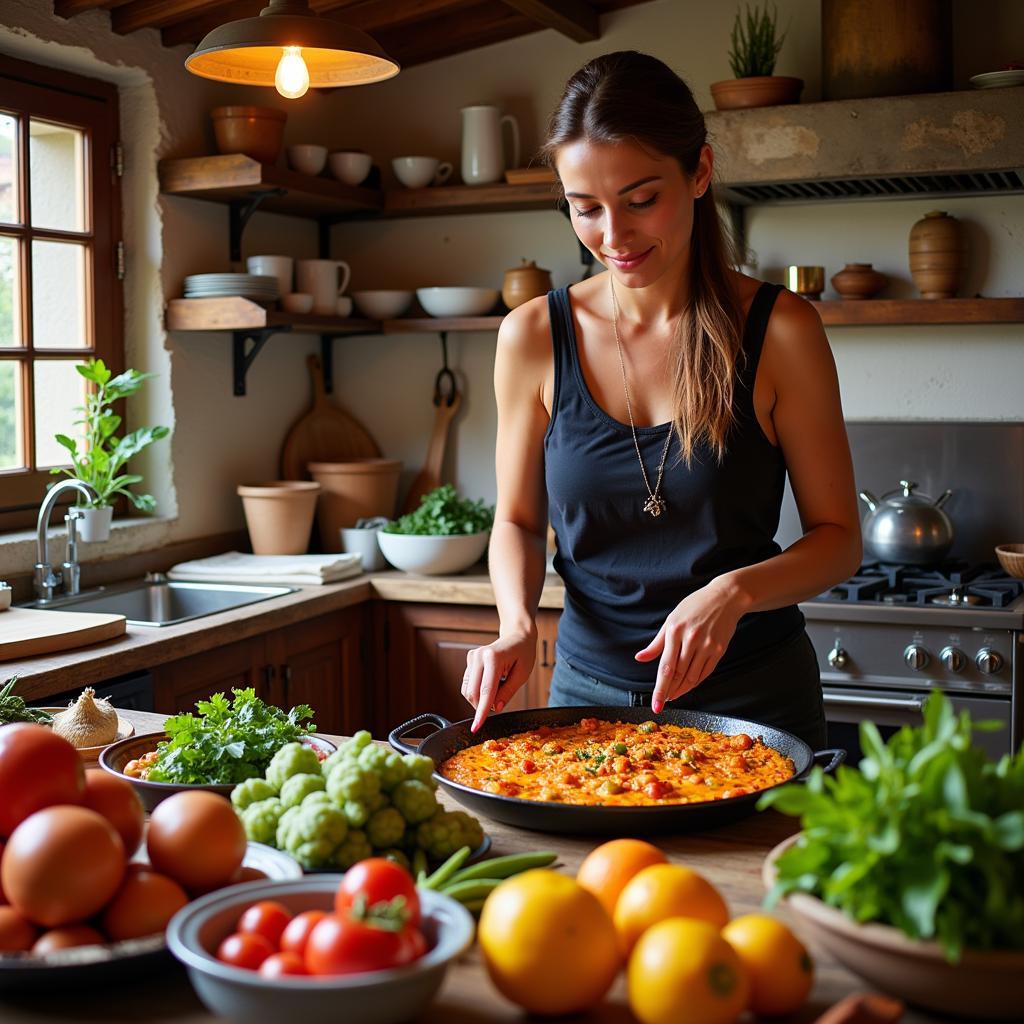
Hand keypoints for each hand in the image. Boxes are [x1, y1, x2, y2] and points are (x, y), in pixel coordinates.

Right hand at [462, 628, 536, 732]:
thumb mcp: (522, 675)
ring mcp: (472, 657)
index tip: (476, 727)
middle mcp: (478, 656)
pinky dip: (478, 691)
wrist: (517, 635)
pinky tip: (490, 684)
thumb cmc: (523, 653)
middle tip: (499, 704)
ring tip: (498, 689)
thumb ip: (508, 692)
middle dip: (482, 706)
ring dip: (479, 699)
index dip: (481, 712)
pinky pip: (468, 684)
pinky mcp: (469, 659)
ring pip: (468, 690)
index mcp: (493, 658)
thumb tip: (496, 708)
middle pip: (473, 693)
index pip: (486, 691)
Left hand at [634, 579, 746, 712]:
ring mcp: (707, 645)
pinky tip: (688, 686)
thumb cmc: (694, 606)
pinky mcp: (719, 649)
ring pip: (692, 676)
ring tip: (673, 695)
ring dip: (682, 689)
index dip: (660, 689)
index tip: (656, 704)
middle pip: (678, 674)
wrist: (725, 597)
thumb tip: (640, 658)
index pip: (665, 667)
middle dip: (669, 692)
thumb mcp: (671, 620)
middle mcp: (691, 639)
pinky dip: (695, 682)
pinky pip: (705, 672)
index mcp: (675, 630)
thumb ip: (657, 643)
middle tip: (663, 702)